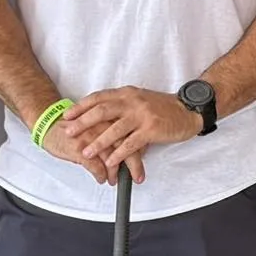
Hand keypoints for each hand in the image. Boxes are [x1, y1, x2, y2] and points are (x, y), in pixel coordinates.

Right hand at [41, 116, 144, 186]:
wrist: (48, 122)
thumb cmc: (74, 125)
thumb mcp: (96, 123)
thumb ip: (112, 131)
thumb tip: (131, 146)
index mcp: (108, 117)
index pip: (130, 133)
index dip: (139, 148)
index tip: (144, 159)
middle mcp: (101, 126)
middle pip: (124, 145)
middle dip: (133, 164)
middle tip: (138, 176)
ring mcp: (90, 137)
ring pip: (111, 158)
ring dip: (115, 173)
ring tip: (115, 180)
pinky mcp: (78, 149)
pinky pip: (95, 166)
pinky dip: (100, 175)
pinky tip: (102, 179)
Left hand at [61, 87, 198, 179]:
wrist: (188, 110)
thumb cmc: (162, 108)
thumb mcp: (139, 100)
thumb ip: (121, 105)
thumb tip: (100, 114)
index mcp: (127, 94)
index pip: (99, 98)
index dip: (81, 107)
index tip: (67, 115)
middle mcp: (132, 102)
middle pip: (101, 111)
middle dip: (82, 123)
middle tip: (69, 132)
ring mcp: (142, 115)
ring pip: (114, 129)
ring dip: (98, 142)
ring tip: (86, 152)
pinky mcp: (151, 129)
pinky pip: (131, 143)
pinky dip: (118, 153)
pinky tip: (110, 161)